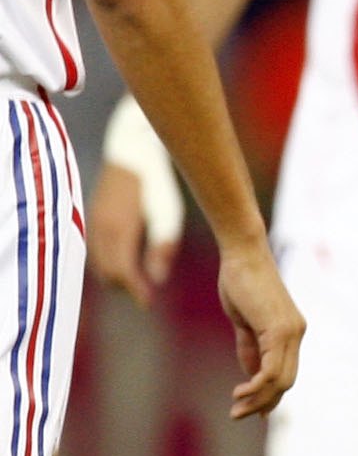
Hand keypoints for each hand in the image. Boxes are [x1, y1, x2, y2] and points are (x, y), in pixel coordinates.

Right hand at [87, 165, 179, 305]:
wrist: (133, 152)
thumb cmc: (156, 184)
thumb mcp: (168, 216)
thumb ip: (162, 248)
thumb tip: (157, 280)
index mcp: (120, 230)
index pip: (122, 272)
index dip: (135, 291)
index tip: (147, 304)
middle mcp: (101, 229)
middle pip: (107, 272)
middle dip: (125, 286)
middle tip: (144, 295)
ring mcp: (93, 222)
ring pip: (98, 262)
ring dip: (115, 275)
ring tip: (136, 281)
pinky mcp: (91, 216)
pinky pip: (94, 249)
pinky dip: (107, 261)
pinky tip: (123, 261)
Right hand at [215, 240, 303, 417]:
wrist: (242, 254)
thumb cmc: (240, 282)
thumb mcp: (244, 322)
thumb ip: (250, 346)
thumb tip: (251, 373)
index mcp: (290, 333)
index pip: (285, 373)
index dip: (270, 395)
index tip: (253, 412)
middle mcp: (297, 333)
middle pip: (286, 381)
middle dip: (263, 403)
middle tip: (239, 415)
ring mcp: (291, 331)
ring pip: (281, 379)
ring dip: (258, 399)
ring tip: (236, 409)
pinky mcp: (280, 329)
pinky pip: (273, 367)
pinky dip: (258, 385)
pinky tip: (241, 392)